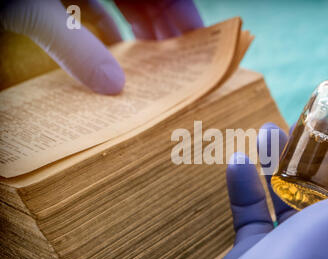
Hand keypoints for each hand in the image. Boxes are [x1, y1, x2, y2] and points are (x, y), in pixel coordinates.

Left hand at [0, 0, 202, 93]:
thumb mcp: (34, 6)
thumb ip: (72, 43)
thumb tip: (112, 89)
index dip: (187, 18)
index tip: (201, 49)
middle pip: (149, 2)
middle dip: (164, 36)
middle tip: (177, 75)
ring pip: (122, 9)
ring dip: (135, 42)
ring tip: (150, 78)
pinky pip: (90, 15)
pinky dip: (100, 39)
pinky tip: (108, 66)